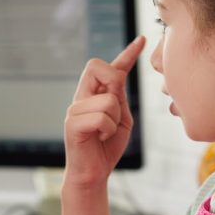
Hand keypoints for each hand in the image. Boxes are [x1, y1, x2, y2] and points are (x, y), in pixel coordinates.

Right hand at [64, 36, 145, 186]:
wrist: (93, 174)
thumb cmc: (107, 148)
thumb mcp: (121, 119)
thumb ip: (119, 98)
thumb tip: (118, 76)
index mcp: (95, 95)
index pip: (110, 68)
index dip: (127, 53)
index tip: (142, 40)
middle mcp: (82, 97)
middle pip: (96, 67)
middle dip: (113, 79)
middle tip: (117, 103)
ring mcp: (74, 109)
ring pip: (107, 99)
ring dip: (114, 119)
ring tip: (105, 133)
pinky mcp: (72, 124)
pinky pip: (101, 117)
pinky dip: (107, 130)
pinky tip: (99, 138)